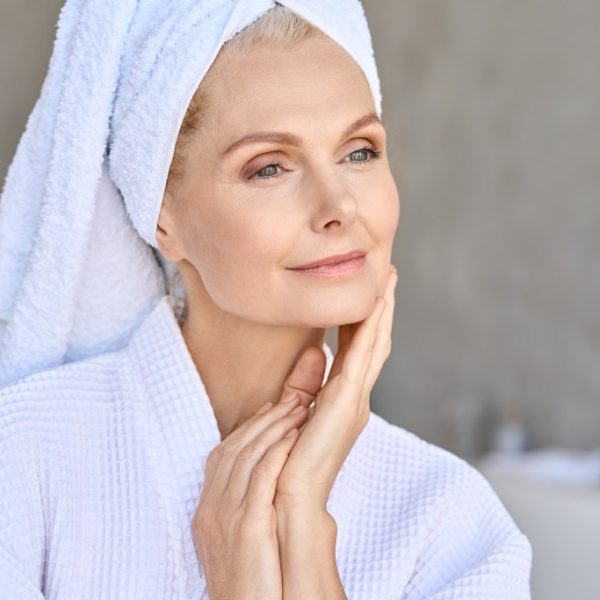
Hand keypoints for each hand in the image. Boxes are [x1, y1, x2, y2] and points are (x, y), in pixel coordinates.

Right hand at [191, 394, 309, 599]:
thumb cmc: (247, 585)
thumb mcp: (237, 543)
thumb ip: (244, 511)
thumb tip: (262, 490)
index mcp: (207, 511)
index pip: (223, 455)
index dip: (246, 429)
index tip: (267, 410)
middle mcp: (212, 508)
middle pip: (235, 447)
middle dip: (265, 420)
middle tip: (291, 400)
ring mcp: (226, 516)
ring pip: (248, 455)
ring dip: (276, 428)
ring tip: (300, 409)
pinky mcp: (248, 526)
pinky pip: (262, 477)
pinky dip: (277, 452)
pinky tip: (293, 436)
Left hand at [274, 264, 397, 511]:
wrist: (288, 499)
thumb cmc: (287, 461)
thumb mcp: (295, 412)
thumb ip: (304, 383)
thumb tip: (313, 351)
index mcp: (342, 400)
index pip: (356, 350)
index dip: (363, 319)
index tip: (366, 291)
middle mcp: (355, 397)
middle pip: (372, 342)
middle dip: (380, 307)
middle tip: (387, 274)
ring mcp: (355, 399)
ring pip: (373, 343)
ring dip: (381, 310)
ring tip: (387, 279)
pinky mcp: (347, 401)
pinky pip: (362, 355)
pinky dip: (371, 328)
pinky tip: (375, 304)